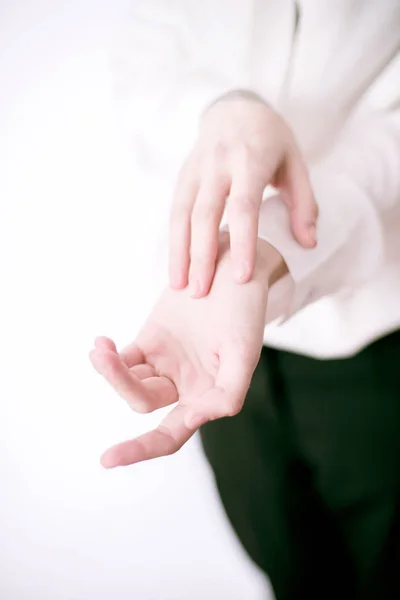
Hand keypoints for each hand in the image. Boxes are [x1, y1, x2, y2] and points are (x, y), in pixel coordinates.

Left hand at [90, 234, 283, 467]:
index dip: (141, 449)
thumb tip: (195, 419)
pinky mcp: (150, 341)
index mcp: (207, 397)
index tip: (108, 459)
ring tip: (100, 349)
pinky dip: (108, 356)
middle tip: (103, 357)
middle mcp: (183, 386)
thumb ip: (227, 393)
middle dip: (121, 385)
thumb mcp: (245, 352)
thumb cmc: (245, 312)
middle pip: (143, 402)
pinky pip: (123, 359)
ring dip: (110, 370)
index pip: (171, 435)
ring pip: (129, 381)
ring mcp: (164, 364)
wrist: (231, 270)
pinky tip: (101, 344)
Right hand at [169, 91, 316, 296]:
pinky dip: (174, 241)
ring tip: (179, 286)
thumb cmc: (270, 141)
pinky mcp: (182, 176)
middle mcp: (217, 164)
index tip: (242, 278)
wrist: (234, 108)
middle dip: (201, 256)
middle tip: (202, 293)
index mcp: (249, 160)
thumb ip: (304, 203)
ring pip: (181, 214)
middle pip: (205, 214)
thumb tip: (308, 244)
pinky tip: (177, 268)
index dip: (243, 243)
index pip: (244, 207)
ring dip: (179, 252)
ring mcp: (195, 169)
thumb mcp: (295, 164)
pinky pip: (175, 211)